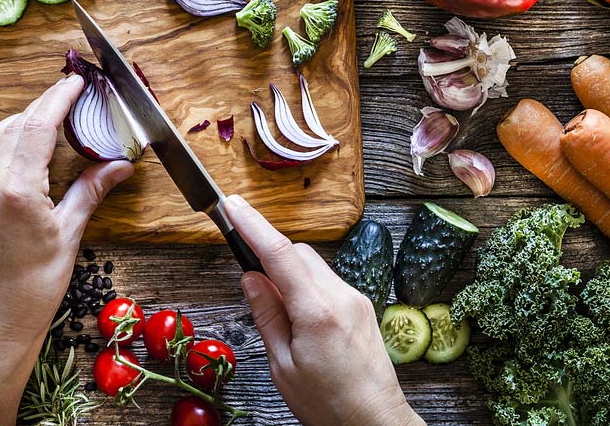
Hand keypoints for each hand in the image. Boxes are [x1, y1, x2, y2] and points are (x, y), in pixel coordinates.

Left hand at [0, 75, 133, 425]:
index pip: (37, 125)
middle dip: (43, 105)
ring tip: (45, 117)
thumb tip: (121, 163)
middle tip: (69, 96)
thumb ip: (92, 189)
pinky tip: (11, 139)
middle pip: (16, 123)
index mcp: (17, 189)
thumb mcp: (71, 232)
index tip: (76, 82)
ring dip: (19, 118)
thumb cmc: (37, 283)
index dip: (58, 98)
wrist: (0, 318)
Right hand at [225, 195, 424, 425]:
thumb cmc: (329, 404)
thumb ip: (266, 315)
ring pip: (312, 265)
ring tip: (283, 318)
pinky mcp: (362, 305)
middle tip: (253, 285)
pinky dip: (307, 287)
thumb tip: (250, 278)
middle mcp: (341, 297)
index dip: (253, 225)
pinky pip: (326, 281)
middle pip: (297, 253)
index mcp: (317, 312)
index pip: (279, 253)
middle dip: (271, 257)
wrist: (375, 422)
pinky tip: (302, 320)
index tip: (233, 206)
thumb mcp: (283, 366)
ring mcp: (355, 299)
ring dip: (290, 274)